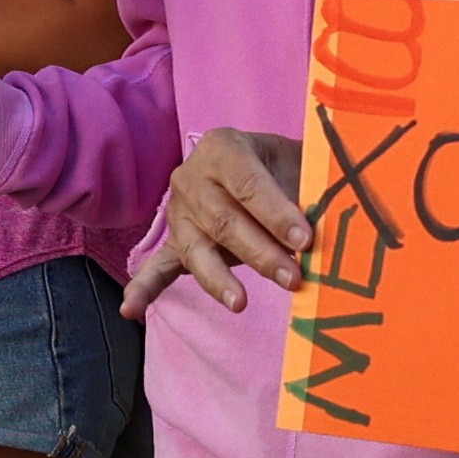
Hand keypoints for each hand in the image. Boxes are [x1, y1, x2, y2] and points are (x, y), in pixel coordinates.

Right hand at [126, 127, 309, 317]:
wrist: (259, 163)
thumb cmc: (284, 165)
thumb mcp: (298, 161)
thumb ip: (310, 189)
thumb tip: (328, 228)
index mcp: (223, 148)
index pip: (248, 184)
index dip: (277, 213)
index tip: (305, 240)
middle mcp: (192, 177)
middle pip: (224, 221)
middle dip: (261, 253)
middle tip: (293, 278)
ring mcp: (179, 212)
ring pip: (197, 249)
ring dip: (220, 280)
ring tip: (241, 303)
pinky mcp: (174, 242)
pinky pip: (159, 266)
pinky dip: (145, 289)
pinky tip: (130, 310)